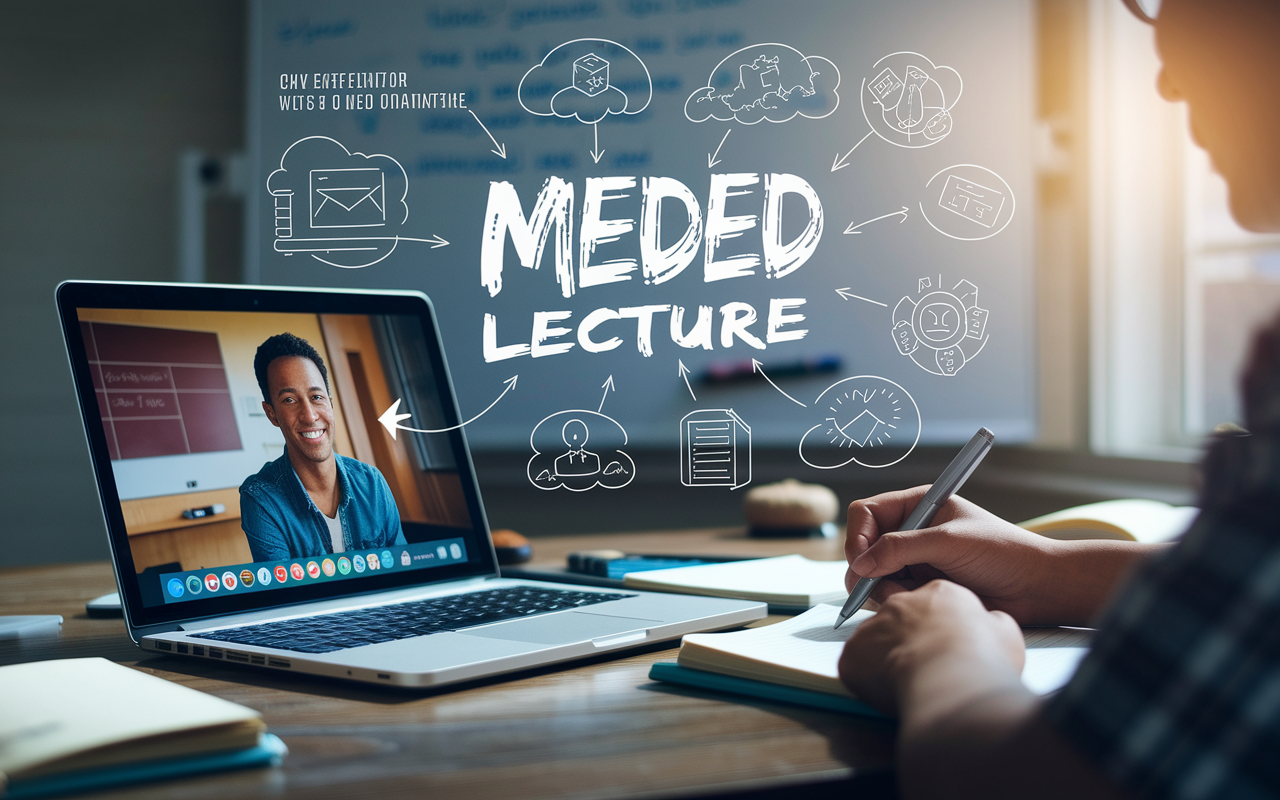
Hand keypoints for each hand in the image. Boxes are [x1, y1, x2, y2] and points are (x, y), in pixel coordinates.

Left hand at [838, 580, 1024, 715]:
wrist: (951, 682)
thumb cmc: (982, 659)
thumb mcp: (1006, 634)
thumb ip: (994, 624)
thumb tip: (992, 624)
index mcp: (939, 594)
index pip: (933, 605)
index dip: (939, 629)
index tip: (947, 649)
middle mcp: (900, 603)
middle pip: (900, 620)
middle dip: (909, 642)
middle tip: (927, 668)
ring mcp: (872, 626)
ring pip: (875, 642)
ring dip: (887, 660)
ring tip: (909, 684)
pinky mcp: (853, 653)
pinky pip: (855, 665)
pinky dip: (867, 680)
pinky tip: (888, 693)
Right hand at [845, 487, 1057, 623]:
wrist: (1036, 587)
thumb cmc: (1002, 552)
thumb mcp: (949, 542)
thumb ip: (902, 548)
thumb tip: (861, 564)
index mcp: (918, 505)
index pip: (867, 513)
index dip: (858, 536)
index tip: (861, 561)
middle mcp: (911, 530)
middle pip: (864, 545)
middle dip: (865, 567)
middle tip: (874, 588)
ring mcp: (915, 560)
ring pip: (873, 574)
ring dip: (882, 587)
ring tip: (910, 594)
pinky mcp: (922, 586)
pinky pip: (890, 593)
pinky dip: (896, 600)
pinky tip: (920, 601)